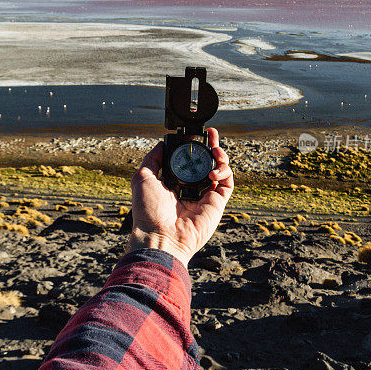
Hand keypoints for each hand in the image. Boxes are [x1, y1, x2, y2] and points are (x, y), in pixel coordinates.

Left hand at [127, 128, 233, 267]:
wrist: (159, 236)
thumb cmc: (148, 211)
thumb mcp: (143, 178)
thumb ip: (153, 159)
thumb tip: (161, 144)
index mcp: (174, 182)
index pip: (188, 160)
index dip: (193, 146)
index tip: (194, 134)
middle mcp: (191, 187)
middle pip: (207, 162)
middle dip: (211, 145)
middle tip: (211, 133)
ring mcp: (205, 195)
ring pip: (220, 170)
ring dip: (221, 156)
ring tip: (215, 150)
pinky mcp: (217, 203)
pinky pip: (227, 183)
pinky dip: (225, 172)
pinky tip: (214, 170)